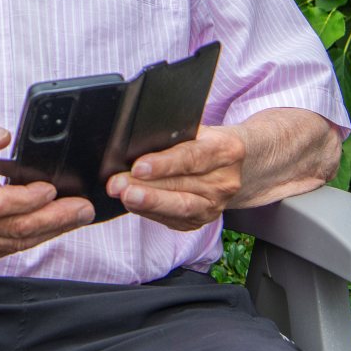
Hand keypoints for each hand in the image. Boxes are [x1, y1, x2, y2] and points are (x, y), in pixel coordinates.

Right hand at [0, 120, 95, 267]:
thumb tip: (4, 136)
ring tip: (76, 216)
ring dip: (50, 231)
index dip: (29, 199)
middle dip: (55, 219)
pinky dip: (32, 238)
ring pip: (15, 243)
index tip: (52, 188)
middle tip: (82, 208)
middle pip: (14, 228)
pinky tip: (50, 226)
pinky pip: (8, 250)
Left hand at [108, 126, 245, 231]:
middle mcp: (224, 181)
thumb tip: (135, 143)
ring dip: (147, 203)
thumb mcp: (196, 129)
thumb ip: (173, 135)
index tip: (138, 167)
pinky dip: (150, 212)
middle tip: (118, 185)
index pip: (192, 157)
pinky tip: (134, 204)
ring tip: (123, 196)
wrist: (231, 165)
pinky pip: (174, 219)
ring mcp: (216, 204)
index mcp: (225, 150)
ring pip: (179, 207)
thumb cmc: (205, 142)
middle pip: (182, 186)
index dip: (164, 164)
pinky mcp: (203, 220)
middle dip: (147, 187)